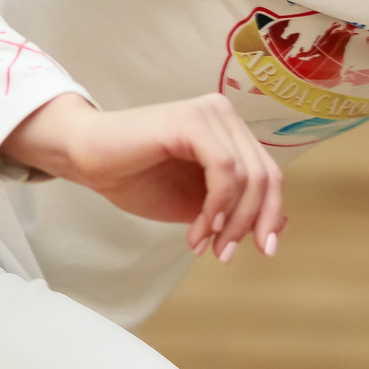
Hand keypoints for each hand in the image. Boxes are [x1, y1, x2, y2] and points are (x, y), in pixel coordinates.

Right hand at [0, 92, 286, 260]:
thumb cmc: (136, 178)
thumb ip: (235, 209)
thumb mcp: (197, 205)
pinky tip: (199, 227)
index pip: (269, 175)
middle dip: (251, 223)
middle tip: (225, 254)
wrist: (87, 160)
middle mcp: (224, 115)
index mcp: (230, 132)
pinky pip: (224, 169)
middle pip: (265, 176)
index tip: (263, 251)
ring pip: (247, 176)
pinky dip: (218, 204)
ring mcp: (209, 114)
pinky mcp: (190, 121)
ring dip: (230, 220)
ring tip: (203, 243)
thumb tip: (282, 224)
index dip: (269, 215)